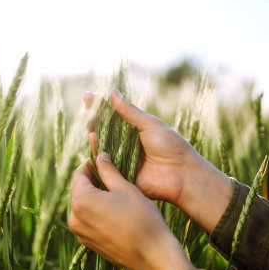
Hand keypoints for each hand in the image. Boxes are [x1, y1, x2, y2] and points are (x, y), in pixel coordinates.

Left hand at [68, 153, 193, 269]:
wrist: (152, 256)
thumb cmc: (142, 219)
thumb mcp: (126, 188)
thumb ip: (109, 171)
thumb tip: (100, 156)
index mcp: (81, 201)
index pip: (78, 175)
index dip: (90, 164)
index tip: (101, 158)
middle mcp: (75, 218)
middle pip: (79, 191)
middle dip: (92, 180)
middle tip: (109, 172)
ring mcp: (80, 233)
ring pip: (83, 207)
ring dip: (94, 196)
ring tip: (113, 190)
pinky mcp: (88, 244)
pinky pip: (88, 221)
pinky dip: (97, 212)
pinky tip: (114, 209)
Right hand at [84, 90, 232, 232]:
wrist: (182, 174)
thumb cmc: (171, 147)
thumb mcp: (150, 125)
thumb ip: (130, 112)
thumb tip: (112, 92)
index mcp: (133, 133)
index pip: (111, 118)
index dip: (100, 107)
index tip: (90, 95)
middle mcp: (124, 146)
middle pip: (103, 131)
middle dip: (93, 116)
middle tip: (86, 102)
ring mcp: (120, 161)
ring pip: (101, 147)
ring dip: (93, 133)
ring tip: (90, 120)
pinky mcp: (119, 176)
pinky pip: (104, 165)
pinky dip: (97, 152)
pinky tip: (93, 138)